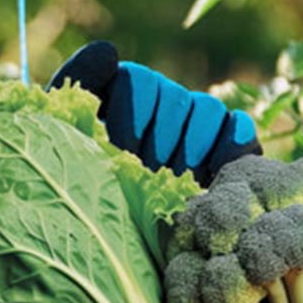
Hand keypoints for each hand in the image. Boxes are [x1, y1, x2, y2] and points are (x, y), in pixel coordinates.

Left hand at [48, 41, 260, 185]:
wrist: (113, 250)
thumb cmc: (84, 196)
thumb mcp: (65, 145)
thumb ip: (78, 89)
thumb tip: (109, 52)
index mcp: (122, 97)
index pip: (136, 82)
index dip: (130, 118)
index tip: (122, 152)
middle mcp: (162, 104)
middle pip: (173, 99)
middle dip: (158, 142)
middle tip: (148, 176)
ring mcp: (198, 125)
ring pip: (206, 110)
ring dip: (190, 149)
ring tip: (176, 184)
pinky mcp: (228, 149)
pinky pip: (238, 129)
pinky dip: (230, 148)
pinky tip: (213, 175)